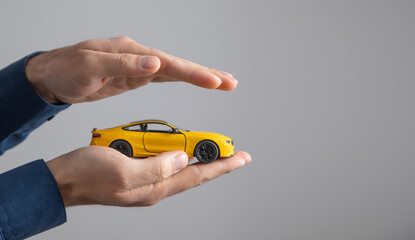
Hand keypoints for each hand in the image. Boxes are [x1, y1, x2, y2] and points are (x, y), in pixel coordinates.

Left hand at [25, 36, 237, 103]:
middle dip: (206, 74)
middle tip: (231, 82)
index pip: (169, 63)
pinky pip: (164, 77)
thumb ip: (124, 65)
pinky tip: (193, 80)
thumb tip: (155, 64)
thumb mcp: (90, 67)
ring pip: (174, 70)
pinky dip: (182, 78)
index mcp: (131, 51)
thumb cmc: (66, 70)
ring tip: (221, 82)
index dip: (194, 73)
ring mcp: (138, 65)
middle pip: (178, 65)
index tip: (215, 81)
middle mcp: (138, 56)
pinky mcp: (134, 76)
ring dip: (199, 76)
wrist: (51, 76)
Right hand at [46, 146, 250, 206]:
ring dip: (196, 154)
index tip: (241, 157)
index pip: (197, 175)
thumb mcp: (122, 171)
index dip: (222, 166)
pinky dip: (175, 152)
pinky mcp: (137, 172)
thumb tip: (182, 158)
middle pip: (192, 171)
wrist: (62, 180)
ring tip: (210, 145)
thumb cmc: (86, 176)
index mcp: (154, 188)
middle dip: (215, 160)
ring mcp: (146, 180)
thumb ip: (156, 167)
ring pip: (179, 166)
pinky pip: (163, 162)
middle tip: (233, 150)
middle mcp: (154, 186)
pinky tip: (179, 148)